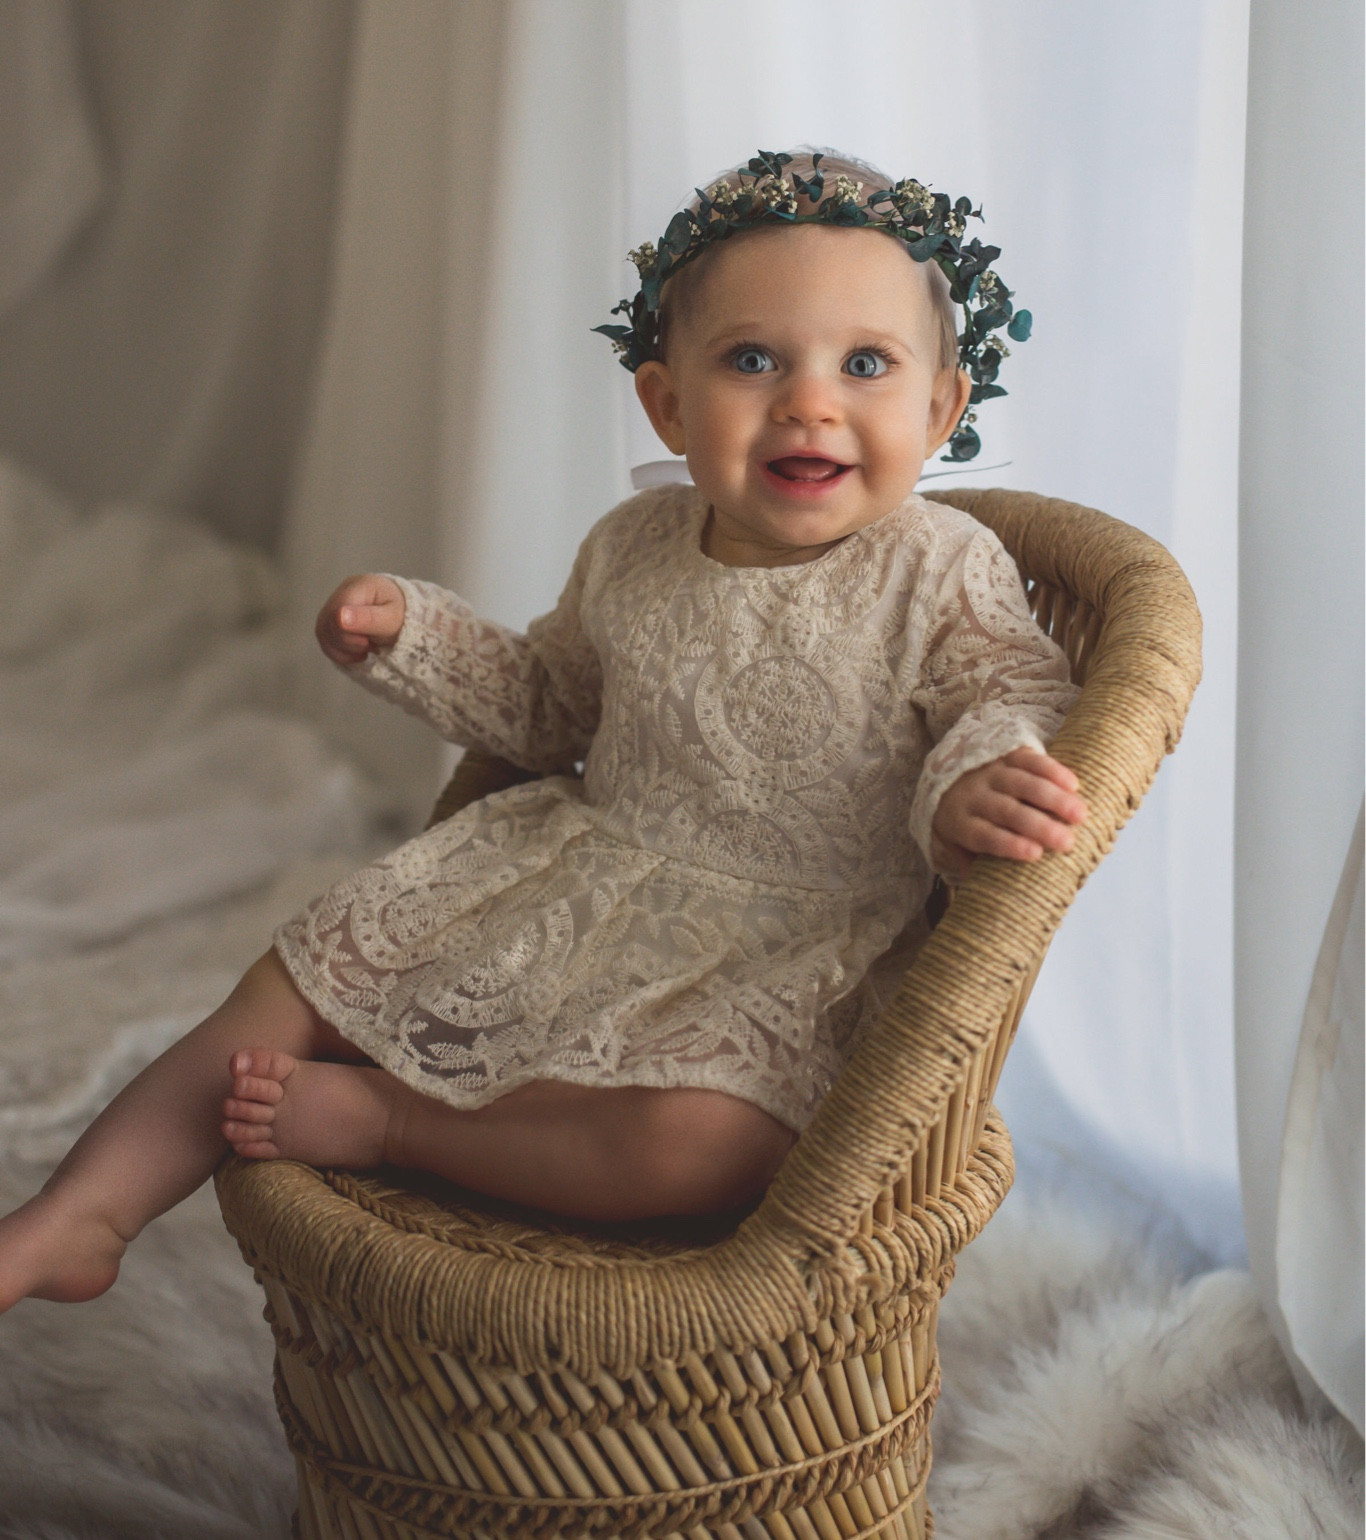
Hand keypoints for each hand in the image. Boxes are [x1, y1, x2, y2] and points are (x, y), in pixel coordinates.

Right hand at [316, 574, 405, 664]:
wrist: (405, 619)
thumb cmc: (403, 616)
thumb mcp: (391, 619)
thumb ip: (368, 619)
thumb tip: (339, 617)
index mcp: (359, 586)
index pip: (337, 610)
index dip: (347, 633)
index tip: (368, 642)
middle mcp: (341, 593)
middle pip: (327, 622)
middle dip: (349, 642)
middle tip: (370, 645)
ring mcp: (334, 607)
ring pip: (323, 633)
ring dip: (344, 649)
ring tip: (367, 647)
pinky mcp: (331, 622)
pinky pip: (325, 641)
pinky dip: (340, 653)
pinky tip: (357, 652)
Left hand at [931, 747, 1086, 880]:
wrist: (946, 776)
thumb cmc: (962, 822)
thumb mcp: (955, 846)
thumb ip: (973, 868)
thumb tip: (1002, 901)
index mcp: (959, 822)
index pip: (983, 834)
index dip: (1008, 843)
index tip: (1035, 853)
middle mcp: (973, 795)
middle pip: (1006, 810)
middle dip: (1038, 825)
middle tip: (1067, 841)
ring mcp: (990, 772)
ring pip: (1022, 783)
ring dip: (1053, 798)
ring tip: (1080, 815)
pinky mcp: (1006, 755)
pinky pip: (1030, 760)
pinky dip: (1052, 770)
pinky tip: (1073, 784)